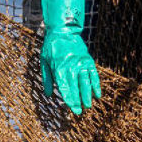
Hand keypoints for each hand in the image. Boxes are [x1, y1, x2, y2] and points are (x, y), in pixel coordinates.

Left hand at [39, 0, 100, 114]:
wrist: (63, 30)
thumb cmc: (51, 47)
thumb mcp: (44, 62)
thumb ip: (46, 79)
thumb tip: (48, 95)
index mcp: (59, 69)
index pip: (66, 89)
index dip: (70, 101)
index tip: (73, 110)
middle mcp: (71, 67)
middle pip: (76, 89)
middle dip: (78, 101)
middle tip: (80, 112)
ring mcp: (81, 63)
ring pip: (86, 83)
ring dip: (88, 95)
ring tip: (88, 105)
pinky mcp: (88, 60)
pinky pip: (93, 75)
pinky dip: (96, 84)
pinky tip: (97, 94)